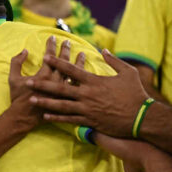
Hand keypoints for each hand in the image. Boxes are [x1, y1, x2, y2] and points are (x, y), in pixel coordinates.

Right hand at [8, 36, 84, 131]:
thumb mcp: (13, 79)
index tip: (53, 37)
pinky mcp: (66, 99)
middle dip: (65, 50)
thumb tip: (24, 51)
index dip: (51, 46)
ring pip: (74, 74)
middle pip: (64, 63)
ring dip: (78, 63)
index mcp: (43, 76)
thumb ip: (16, 62)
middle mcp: (56, 83)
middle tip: (68, 42)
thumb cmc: (18, 98)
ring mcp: (63, 92)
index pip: (50, 57)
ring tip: (82, 54)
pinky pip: (77, 88)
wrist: (24, 117)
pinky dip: (82, 79)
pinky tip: (86, 74)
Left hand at [27, 49, 148, 136]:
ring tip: (31, 100)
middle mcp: (87, 95)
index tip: (45, 56)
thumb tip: (103, 49)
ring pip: (61, 105)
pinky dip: (57, 117)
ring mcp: (87, 109)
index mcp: (94, 81)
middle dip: (43, 84)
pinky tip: (45, 115)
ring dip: (45, 102)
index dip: (58, 62)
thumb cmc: (135, 94)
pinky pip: (69, 119)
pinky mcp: (89, 121)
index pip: (72, 70)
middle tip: (28, 82)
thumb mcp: (127, 73)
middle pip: (61, 88)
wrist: (142, 117)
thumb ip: (113, 60)